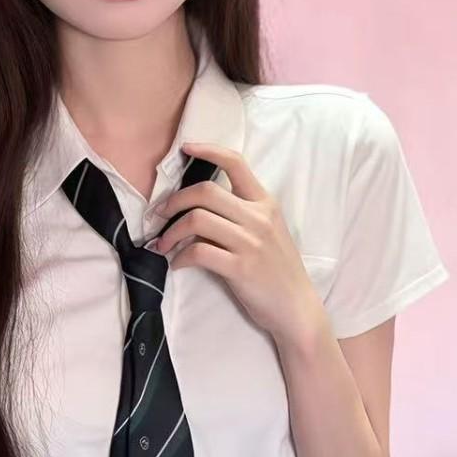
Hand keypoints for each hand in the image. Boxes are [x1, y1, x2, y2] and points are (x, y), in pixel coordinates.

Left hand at [150, 142, 326, 350]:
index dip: (208, 150)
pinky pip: (198, 251)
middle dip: (173, 201)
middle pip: (205, 190)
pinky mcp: (241, 268)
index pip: (236, 163)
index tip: (185, 148)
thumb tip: (197, 207)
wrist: (296, 308)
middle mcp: (259, 217)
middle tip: (159, 215)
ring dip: (170, 232)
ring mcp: (251, 242)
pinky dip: (179, 257)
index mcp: (265, 203)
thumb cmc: (277, 270)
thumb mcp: (267, 232)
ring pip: (196, 219)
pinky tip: (176, 264)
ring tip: (163, 244)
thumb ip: (241, 214)